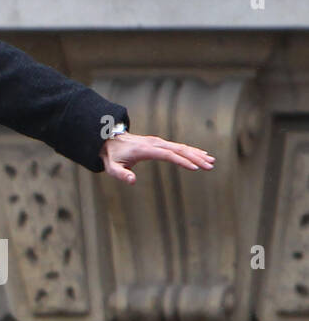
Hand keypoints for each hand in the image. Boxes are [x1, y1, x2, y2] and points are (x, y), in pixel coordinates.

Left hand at [100, 131, 214, 184]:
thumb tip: (132, 181)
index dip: (182, 161)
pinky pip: (177, 146)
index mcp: (145, 150)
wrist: (108, 140)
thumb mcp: (112, 167)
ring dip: (196, 153)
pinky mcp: (159, 143)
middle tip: (210, 165)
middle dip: (195, 157)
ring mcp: (158, 142)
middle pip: (178, 149)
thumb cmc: (112, 156)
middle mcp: (154, 143)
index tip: (196, 167)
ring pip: (180, 147)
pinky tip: (201, 154)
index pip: (168, 154)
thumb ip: (121, 174)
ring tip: (211, 161)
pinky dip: (190, 150)